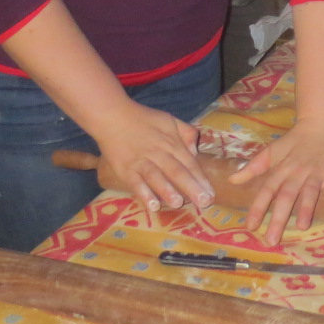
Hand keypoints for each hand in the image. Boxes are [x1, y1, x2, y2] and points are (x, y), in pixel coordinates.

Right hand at [90, 100, 212, 213]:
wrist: (112, 117)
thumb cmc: (143, 119)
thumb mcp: (170, 120)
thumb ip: (186, 133)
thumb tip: (195, 151)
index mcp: (171, 142)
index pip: (189, 162)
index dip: (200, 178)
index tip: (211, 193)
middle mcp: (158, 153)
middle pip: (176, 171)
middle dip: (191, 188)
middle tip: (204, 203)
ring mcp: (141, 162)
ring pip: (156, 177)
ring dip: (168, 191)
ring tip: (179, 204)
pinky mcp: (125, 170)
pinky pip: (136, 183)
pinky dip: (144, 194)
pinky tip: (152, 206)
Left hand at [228, 118, 323, 244]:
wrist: (321, 123)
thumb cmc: (294, 141)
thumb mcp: (271, 151)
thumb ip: (252, 167)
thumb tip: (231, 180)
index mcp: (281, 169)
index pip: (267, 190)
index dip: (258, 207)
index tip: (251, 226)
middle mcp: (297, 172)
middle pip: (286, 196)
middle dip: (279, 218)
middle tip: (272, 240)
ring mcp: (316, 172)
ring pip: (309, 191)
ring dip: (306, 208)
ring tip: (301, 226)